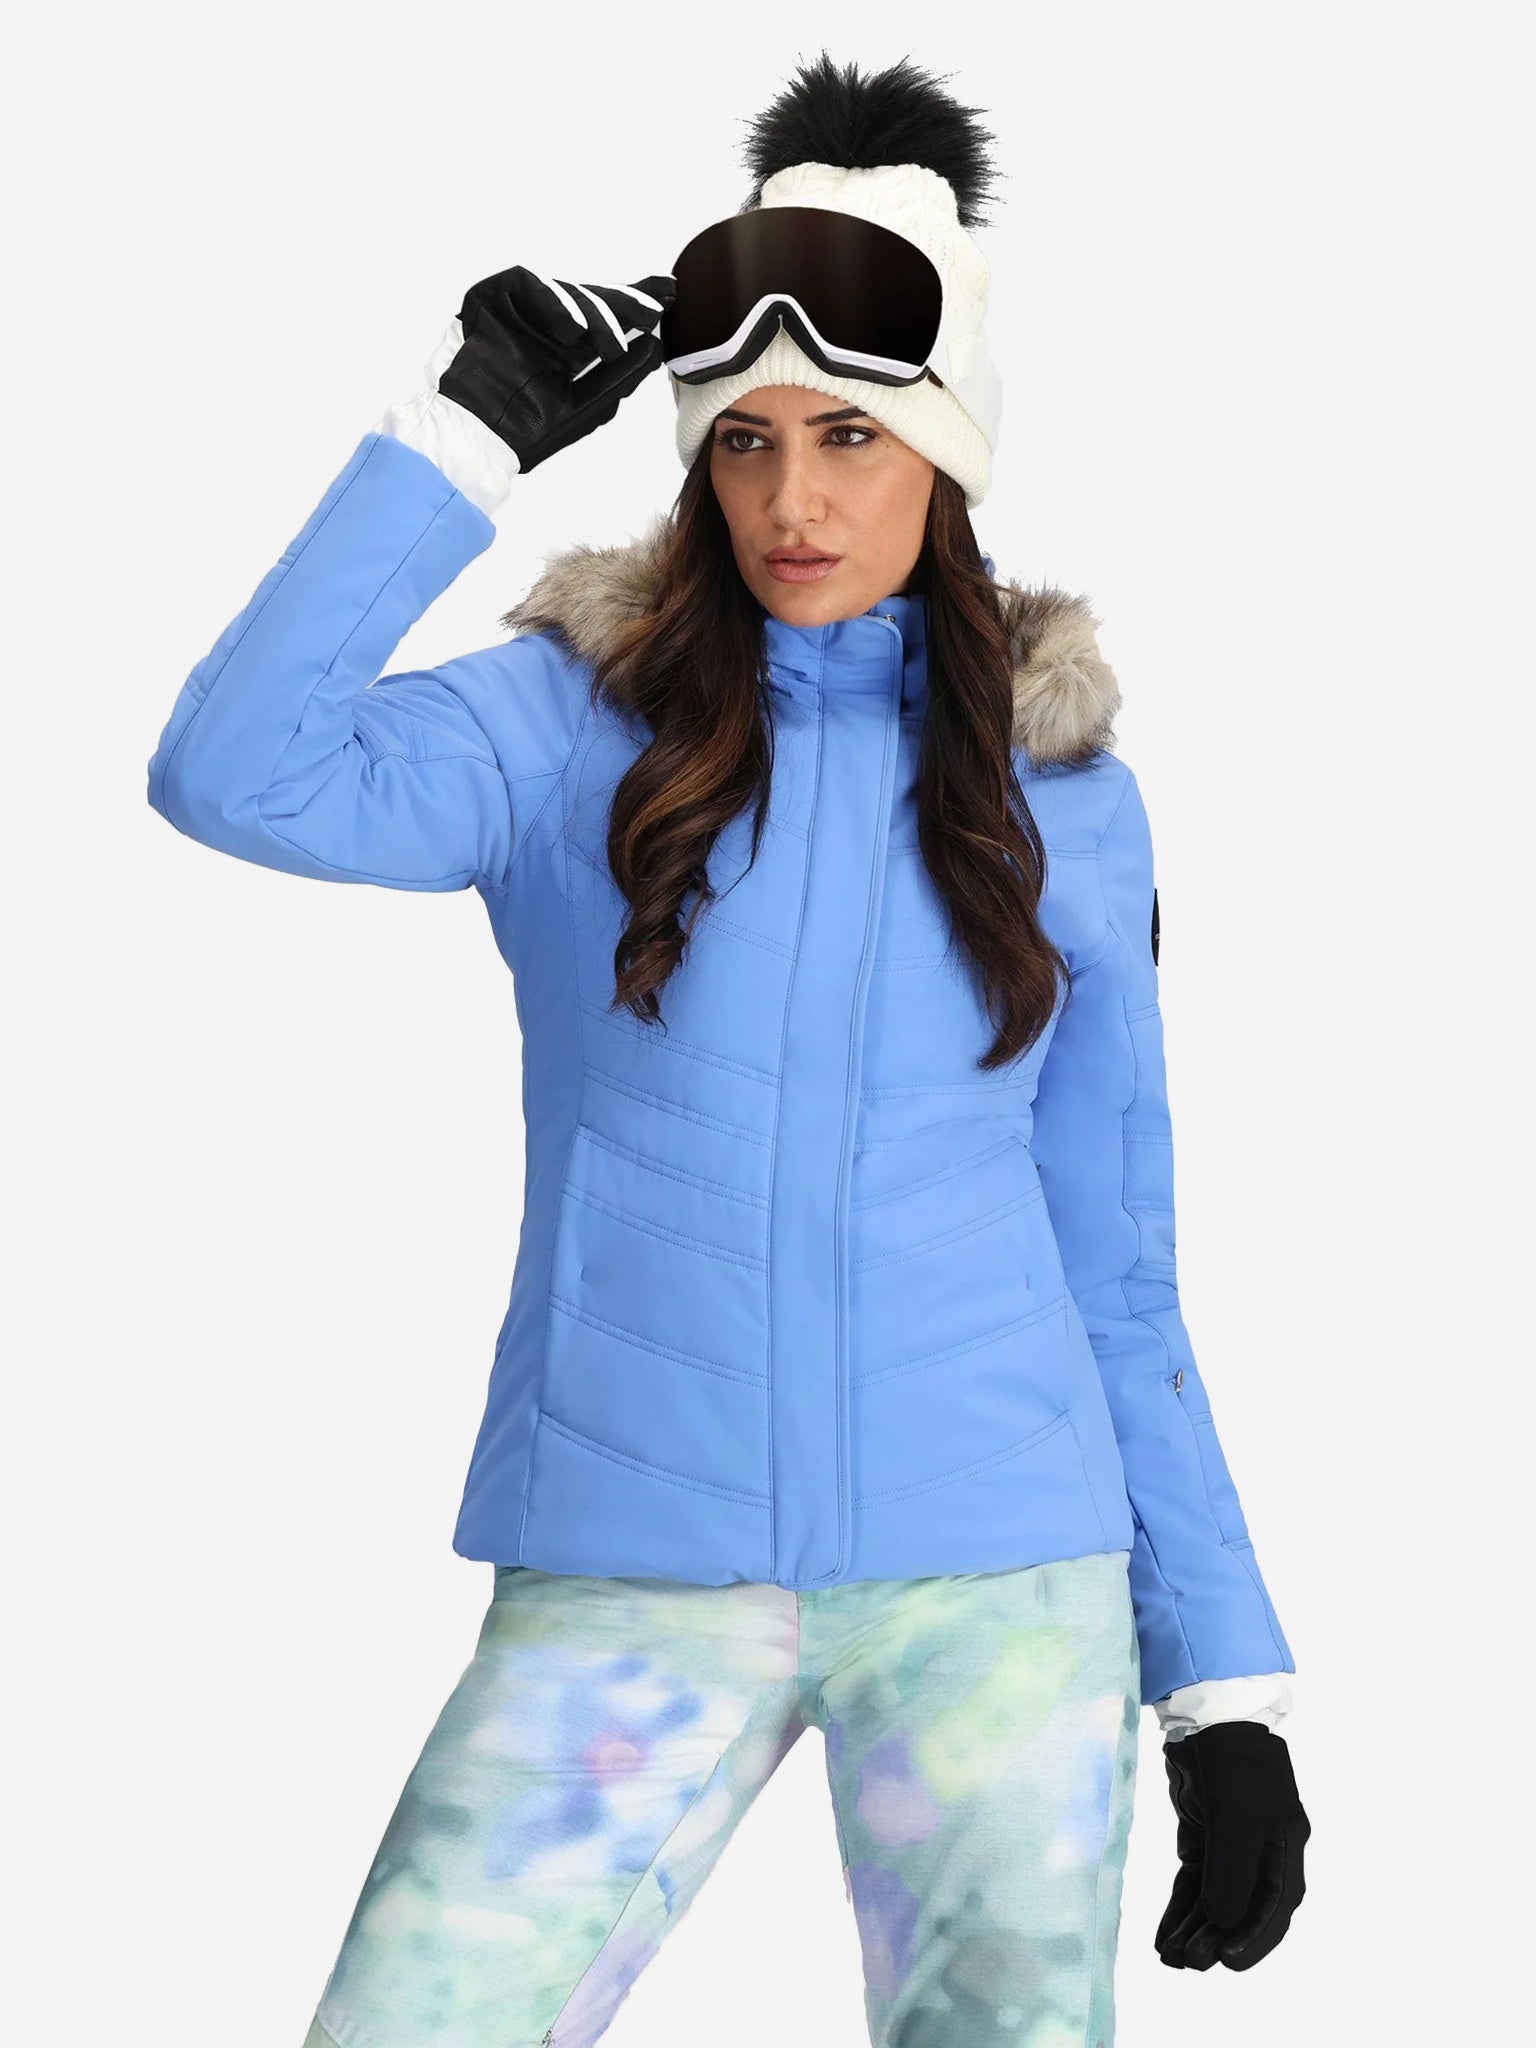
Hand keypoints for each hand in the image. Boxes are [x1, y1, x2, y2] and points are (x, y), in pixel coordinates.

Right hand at [435, 265, 674, 472]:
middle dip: (626, 302)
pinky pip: (530, 285)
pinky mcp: (493, 297)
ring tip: (609, 344)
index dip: (637, 308)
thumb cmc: (525, 432)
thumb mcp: (583, 408)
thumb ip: (617, 379)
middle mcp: (546, 327)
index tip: (672, 297)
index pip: (608, 321)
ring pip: (568, 294)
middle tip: (656, 306)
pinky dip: (554, 304)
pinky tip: (572, 330)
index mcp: (567, 352)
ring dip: (594, 315)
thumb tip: (654, 347)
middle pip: (592, 301)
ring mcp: (521, 311)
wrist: (475, 439)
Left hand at [1155, 1720, 1309, 1970]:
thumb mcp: (1236, 1815)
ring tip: (1170, 1958)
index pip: (1275, 1904)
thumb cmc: (1232, 1759)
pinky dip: (1181, 1906)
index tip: (1227, 1962)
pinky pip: (1193, 1880)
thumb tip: (1222, 1922)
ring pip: (1214, 1896)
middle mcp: (1261, 1848)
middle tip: (1189, 1963)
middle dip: (1217, 1937)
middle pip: (1242, 1904)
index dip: (1253, 1937)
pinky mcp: (1203, 1834)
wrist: (1204, 1711)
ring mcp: (1230, 1841)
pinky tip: (1165, 1933)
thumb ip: (1231, 1871)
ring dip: (1194, 1927)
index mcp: (1285, 1843)